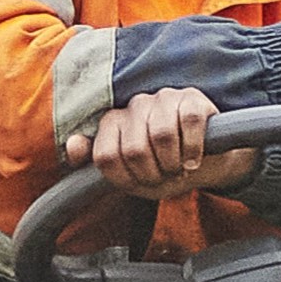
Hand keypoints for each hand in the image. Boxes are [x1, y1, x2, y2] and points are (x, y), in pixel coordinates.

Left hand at [68, 86, 253, 201]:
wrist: (207, 163)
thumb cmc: (163, 168)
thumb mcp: (129, 176)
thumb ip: (95, 162)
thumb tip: (73, 145)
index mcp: (114, 122)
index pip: (106, 156)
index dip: (126, 179)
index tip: (140, 183)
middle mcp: (135, 105)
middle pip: (134, 149)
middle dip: (152, 174)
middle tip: (164, 177)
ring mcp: (163, 98)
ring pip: (160, 135)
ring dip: (173, 164)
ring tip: (179, 169)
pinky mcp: (192, 99)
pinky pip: (188, 124)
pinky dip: (193, 150)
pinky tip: (194, 159)